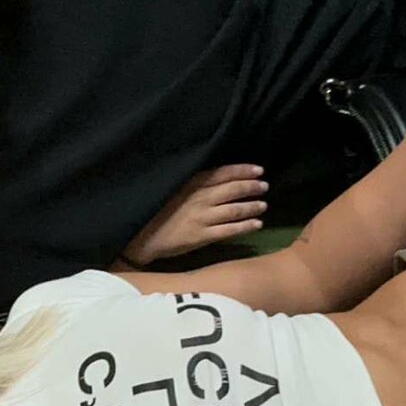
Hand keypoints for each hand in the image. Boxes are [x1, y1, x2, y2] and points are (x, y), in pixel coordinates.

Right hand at [123, 165, 268, 264]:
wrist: (141, 236)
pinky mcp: (202, 236)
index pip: (222, 173)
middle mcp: (200, 198)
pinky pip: (229, 230)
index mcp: (192, 184)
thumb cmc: (156, 212)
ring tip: (263, 205)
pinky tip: (257, 224)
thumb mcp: (173, 190)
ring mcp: (202, 217)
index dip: (242, 171)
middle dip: (251, 187)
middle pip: (232, 190)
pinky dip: (245, 226)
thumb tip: (217, 178)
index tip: (259, 170)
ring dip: (251, 206)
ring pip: (234, 209)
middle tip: (264, 186)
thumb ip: (194, 184)